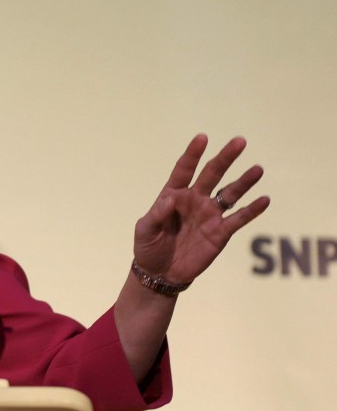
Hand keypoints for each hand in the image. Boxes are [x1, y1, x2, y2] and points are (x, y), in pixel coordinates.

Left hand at [133, 134, 269, 284]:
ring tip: (258, 169)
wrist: (161, 273)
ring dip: (244, 182)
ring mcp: (210, 215)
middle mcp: (195, 200)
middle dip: (225, 158)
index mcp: (174, 195)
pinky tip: (264, 199)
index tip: (202, 137)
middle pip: (212, 174)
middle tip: (240, 141)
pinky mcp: (221, 232)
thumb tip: (169, 200)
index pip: (184, 169)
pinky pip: (239, 219)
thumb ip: (156, 214)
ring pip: (230, 194)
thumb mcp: (145, 230)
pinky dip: (252, 210)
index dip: (193, 154)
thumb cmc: (148, 247)